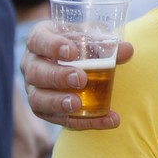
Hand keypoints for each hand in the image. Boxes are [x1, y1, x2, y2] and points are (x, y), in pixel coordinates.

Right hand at [18, 20, 133, 129]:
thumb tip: (126, 50)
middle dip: (58, 77)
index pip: (39, 40)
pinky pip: (59, 119)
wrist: (77, 60)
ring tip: (78, 105)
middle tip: (80, 79)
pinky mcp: (45, 110)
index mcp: (39, 40)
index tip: (72, 52)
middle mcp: (31, 65)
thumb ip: (106, 42)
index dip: (52, 46)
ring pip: (38, 99)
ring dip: (59, 103)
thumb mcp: (93, 36)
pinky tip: (105, 120)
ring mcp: (34, 89)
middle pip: (36, 72)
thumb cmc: (81, 42)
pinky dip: (82, 121)